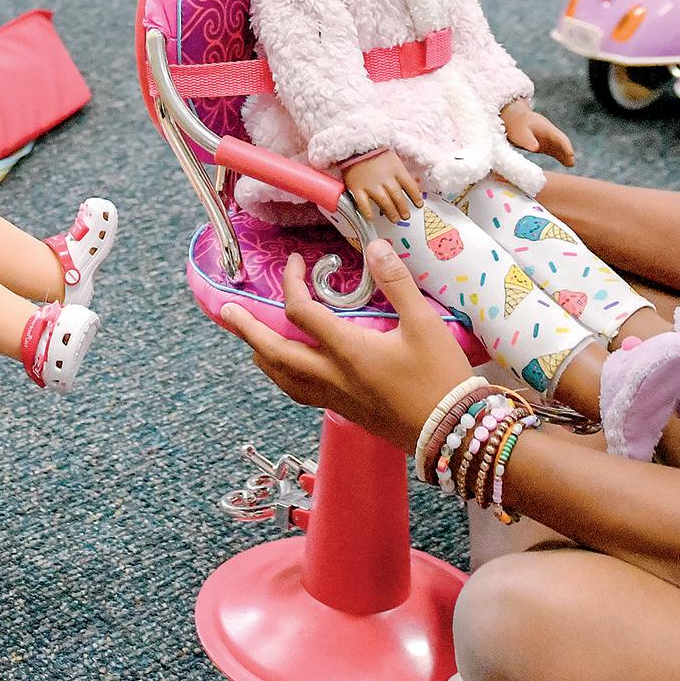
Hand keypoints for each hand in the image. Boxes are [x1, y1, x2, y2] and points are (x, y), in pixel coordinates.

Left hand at [218, 244, 472, 453]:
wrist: (454, 433)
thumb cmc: (441, 378)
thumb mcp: (424, 324)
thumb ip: (397, 283)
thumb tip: (374, 246)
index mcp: (347, 351)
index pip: (301, 312)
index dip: (291, 283)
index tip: (294, 263)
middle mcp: (333, 376)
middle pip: (274, 353)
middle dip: (247, 330)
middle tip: (225, 312)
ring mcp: (337, 398)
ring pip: (283, 379)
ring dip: (262, 356)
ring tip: (250, 342)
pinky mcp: (346, 411)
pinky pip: (301, 393)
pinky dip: (284, 377)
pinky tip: (290, 371)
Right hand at [344, 149, 422, 227]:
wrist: (354, 146)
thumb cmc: (376, 153)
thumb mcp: (394, 160)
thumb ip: (404, 174)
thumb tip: (416, 186)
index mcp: (396, 170)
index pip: (410, 186)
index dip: (415, 197)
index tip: (419, 205)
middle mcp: (385, 179)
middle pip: (397, 197)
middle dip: (403, 208)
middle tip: (405, 216)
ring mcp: (370, 185)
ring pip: (384, 202)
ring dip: (390, 212)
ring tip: (395, 219)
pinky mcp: (357, 188)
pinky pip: (363, 203)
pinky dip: (367, 212)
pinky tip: (371, 219)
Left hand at [503, 100, 575, 165]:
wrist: (513, 119)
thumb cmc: (517, 125)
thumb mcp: (521, 133)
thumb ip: (528, 140)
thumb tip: (536, 148)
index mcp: (545, 128)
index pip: (558, 137)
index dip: (565, 146)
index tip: (570, 154)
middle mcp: (549, 133)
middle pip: (562, 142)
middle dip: (567, 151)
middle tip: (572, 163)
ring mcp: (547, 139)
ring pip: (560, 147)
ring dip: (566, 155)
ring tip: (571, 165)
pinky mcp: (543, 145)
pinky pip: (555, 151)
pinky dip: (561, 156)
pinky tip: (567, 164)